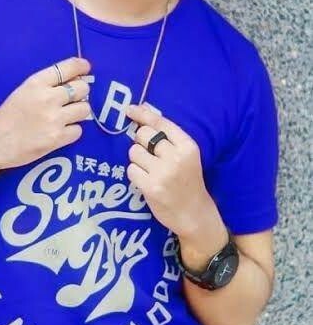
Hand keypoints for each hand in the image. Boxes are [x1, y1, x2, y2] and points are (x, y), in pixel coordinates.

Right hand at [0, 57, 91, 169]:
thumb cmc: (8, 115)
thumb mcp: (24, 90)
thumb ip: (47, 84)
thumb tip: (76, 79)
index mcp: (37, 82)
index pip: (68, 67)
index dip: (81, 66)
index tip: (85, 67)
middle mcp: (48, 98)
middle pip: (82, 88)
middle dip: (81, 92)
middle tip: (72, 98)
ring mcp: (54, 119)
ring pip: (85, 109)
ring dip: (79, 112)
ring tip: (67, 116)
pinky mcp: (57, 138)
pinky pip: (78, 130)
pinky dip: (72, 130)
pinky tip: (61, 130)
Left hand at [126, 103, 222, 244]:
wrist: (195, 215)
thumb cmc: (188, 181)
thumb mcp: (186, 156)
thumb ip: (167, 137)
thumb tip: (142, 111)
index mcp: (188, 146)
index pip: (160, 123)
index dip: (143, 114)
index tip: (129, 109)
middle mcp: (176, 157)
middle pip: (143, 135)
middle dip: (140, 141)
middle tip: (148, 153)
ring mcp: (163, 173)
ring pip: (134, 152)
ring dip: (137, 159)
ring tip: (149, 169)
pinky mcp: (151, 187)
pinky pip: (131, 170)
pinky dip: (135, 174)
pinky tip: (145, 180)